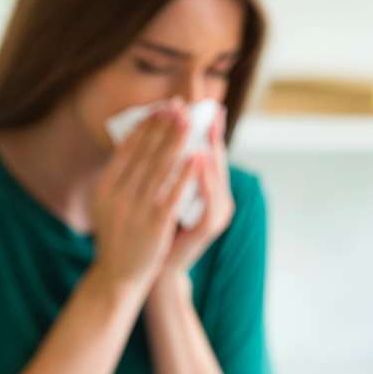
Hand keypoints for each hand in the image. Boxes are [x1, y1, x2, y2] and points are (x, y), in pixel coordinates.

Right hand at [90, 99, 201, 298]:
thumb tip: (133, 144)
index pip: (127, 148)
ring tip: (190, 121)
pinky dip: (186, 172)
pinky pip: (174, 192)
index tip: (161, 108)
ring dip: (177, 140)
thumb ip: (118, 178)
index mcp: (105, 186)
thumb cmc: (117, 237)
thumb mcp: (107, 204)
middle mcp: (117, 194)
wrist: (118, 276)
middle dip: (164, 126)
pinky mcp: (155, 224)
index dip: (146, 126)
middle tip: (179, 106)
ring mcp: (136, 209)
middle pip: (145, 152)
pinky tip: (198, 156)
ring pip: (160, 167)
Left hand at [157, 106, 234, 278]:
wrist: (156, 269)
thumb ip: (165, 169)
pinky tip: (199, 159)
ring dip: (211, 151)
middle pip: (217, 160)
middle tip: (207, 109)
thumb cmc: (157, 228)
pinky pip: (210, 198)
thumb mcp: (160, 193)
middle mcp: (217, 199)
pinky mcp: (209, 227)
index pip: (207, 152)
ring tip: (204, 127)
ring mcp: (216, 212)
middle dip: (210, 133)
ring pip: (217, 177)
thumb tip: (155, 135)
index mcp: (205, 189)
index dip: (204, 129)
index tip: (198, 104)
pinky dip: (205, 178)